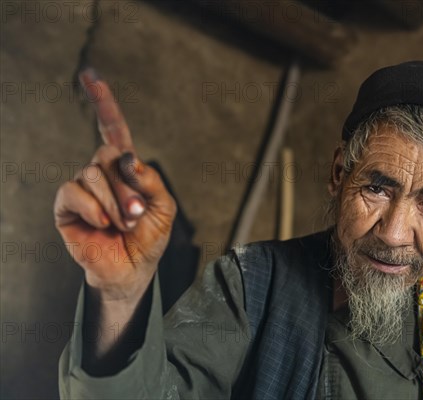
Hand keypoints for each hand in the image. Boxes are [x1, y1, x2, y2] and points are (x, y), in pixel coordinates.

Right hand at [54, 69, 175, 300]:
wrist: (132, 268)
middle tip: (137, 214)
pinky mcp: (67, 206)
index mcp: (125, 168)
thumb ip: (150, 179)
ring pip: (93, 173)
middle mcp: (102, 172)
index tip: (90, 75)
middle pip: (107, 155)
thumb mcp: (164, 206)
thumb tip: (128, 158)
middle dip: (126, 186)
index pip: (113, 129)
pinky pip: (74, 191)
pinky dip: (93, 206)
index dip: (103, 103)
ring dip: (114, 201)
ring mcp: (83, 188)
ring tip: (123, 223)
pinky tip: (103, 223)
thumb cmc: (149, 237)